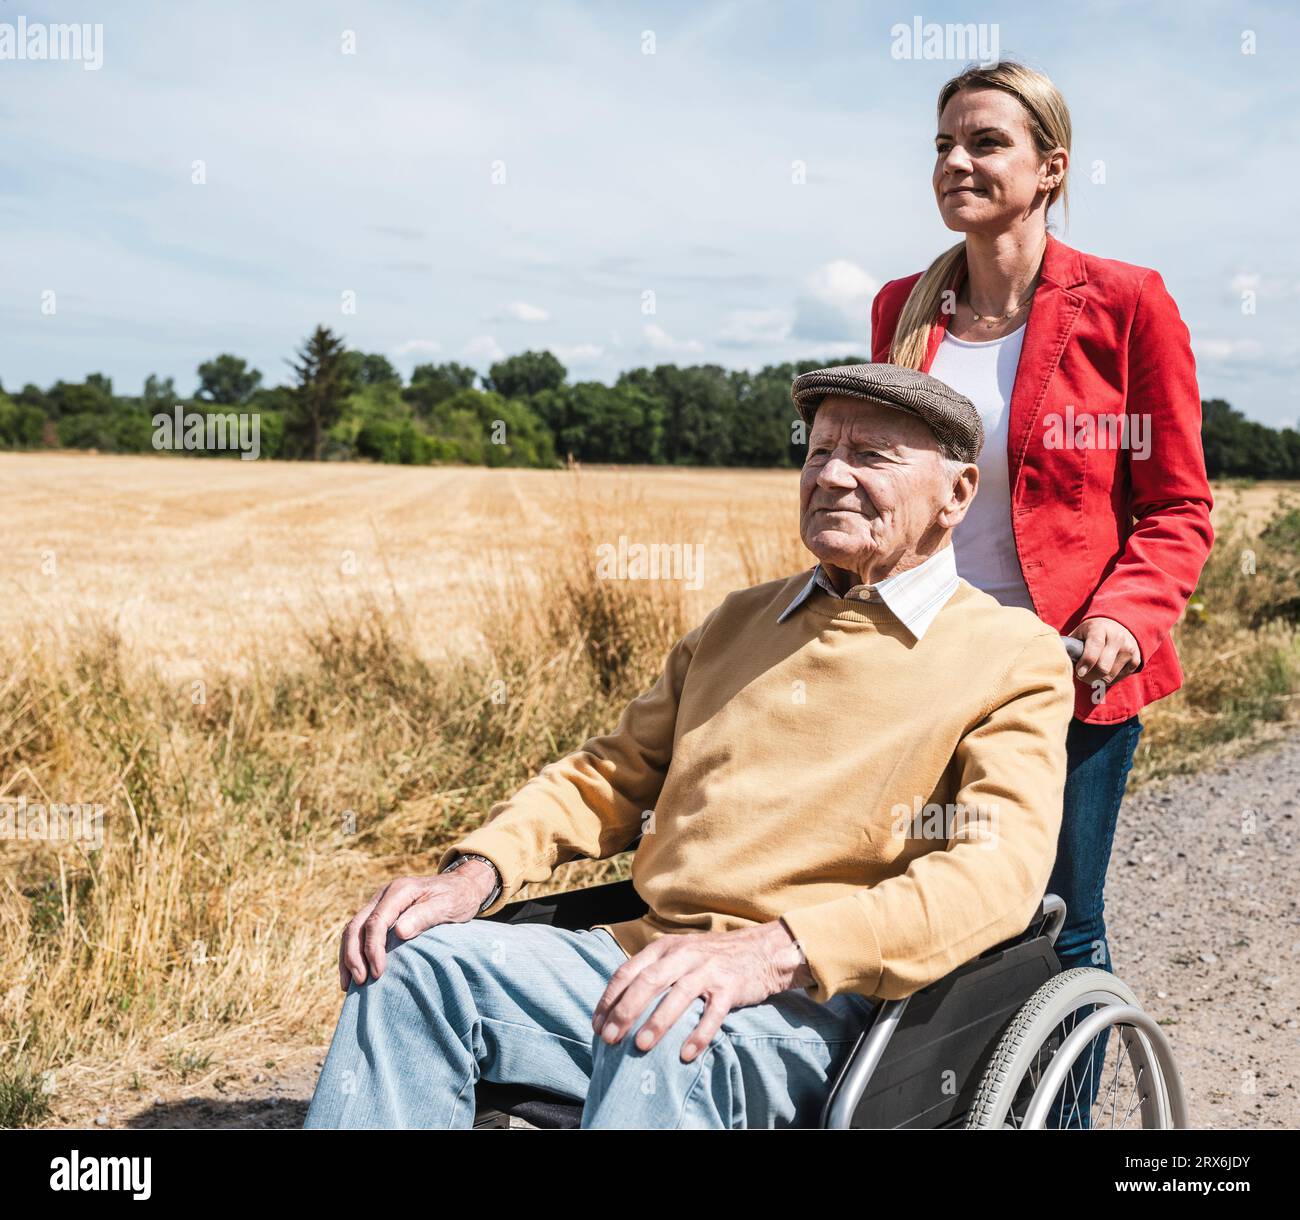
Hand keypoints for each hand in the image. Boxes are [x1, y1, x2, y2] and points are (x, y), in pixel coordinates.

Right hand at [337, 862, 494, 990]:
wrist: (462, 886)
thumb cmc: (458, 898)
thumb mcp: (448, 906)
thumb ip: (424, 916)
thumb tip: (399, 932)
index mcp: (400, 891)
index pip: (376, 921)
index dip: (372, 948)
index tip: (378, 973)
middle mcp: (384, 894)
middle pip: (356, 925)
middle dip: (353, 956)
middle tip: (360, 982)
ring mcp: (380, 902)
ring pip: (353, 929)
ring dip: (348, 956)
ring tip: (349, 985)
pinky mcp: (380, 912)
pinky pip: (359, 931)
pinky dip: (354, 952)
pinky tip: (354, 972)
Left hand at [591, 921, 811, 1062]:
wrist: (762, 950)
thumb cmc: (713, 957)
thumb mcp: (679, 953)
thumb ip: (654, 969)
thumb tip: (619, 1004)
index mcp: (666, 947)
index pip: (629, 970)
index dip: (610, 998)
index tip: (597, 1024)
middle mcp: (684, 954)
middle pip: (648, 982)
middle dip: (626, 1011)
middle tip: (610, 1038)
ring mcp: (708, 969)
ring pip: (678, 995)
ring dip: (658, 1022)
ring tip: (641, 1045)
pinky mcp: (730, 986)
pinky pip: (712, 1013)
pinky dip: (699, 1034)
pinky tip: (686, 1054)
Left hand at [1068, 616, 1140, 686]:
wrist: (1120, 625)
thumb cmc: (1092, 632)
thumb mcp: (1080, 632)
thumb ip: (1070, 645)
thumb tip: (1057, 660)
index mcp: (1100, 628)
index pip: (1094, 647)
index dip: (1086, 663)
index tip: (1079, 672)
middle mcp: (1117, 638)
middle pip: (1103, 667)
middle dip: (1088, 676)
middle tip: (1080, 675)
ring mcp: (1129, 649)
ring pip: (1110, 676)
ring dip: (1096, 680)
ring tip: (1088, 674)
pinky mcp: (1136, 660)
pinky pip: (1118, 679)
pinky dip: (1107, 680)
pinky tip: (1101, 673)